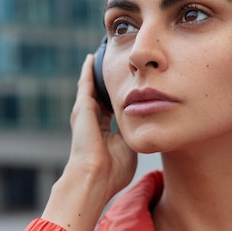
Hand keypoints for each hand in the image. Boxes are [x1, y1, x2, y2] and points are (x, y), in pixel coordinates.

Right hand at [42, 55, 136, 230]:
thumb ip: (136, 134)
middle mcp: (92, 121)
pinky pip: (85, 83)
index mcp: (104, 132)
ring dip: (97, 72)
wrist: (94, 177)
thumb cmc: (113, 171)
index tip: (128, 86)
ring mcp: (85, 114)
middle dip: (108, 81)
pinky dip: (88, 70)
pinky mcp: (82, 108)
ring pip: (92, 87)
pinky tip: (92, 57)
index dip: (120, 97)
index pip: (112, 109)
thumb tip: (149, 126)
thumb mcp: (130, 149)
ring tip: (102, 53)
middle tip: (115, 63)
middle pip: (101, 95)